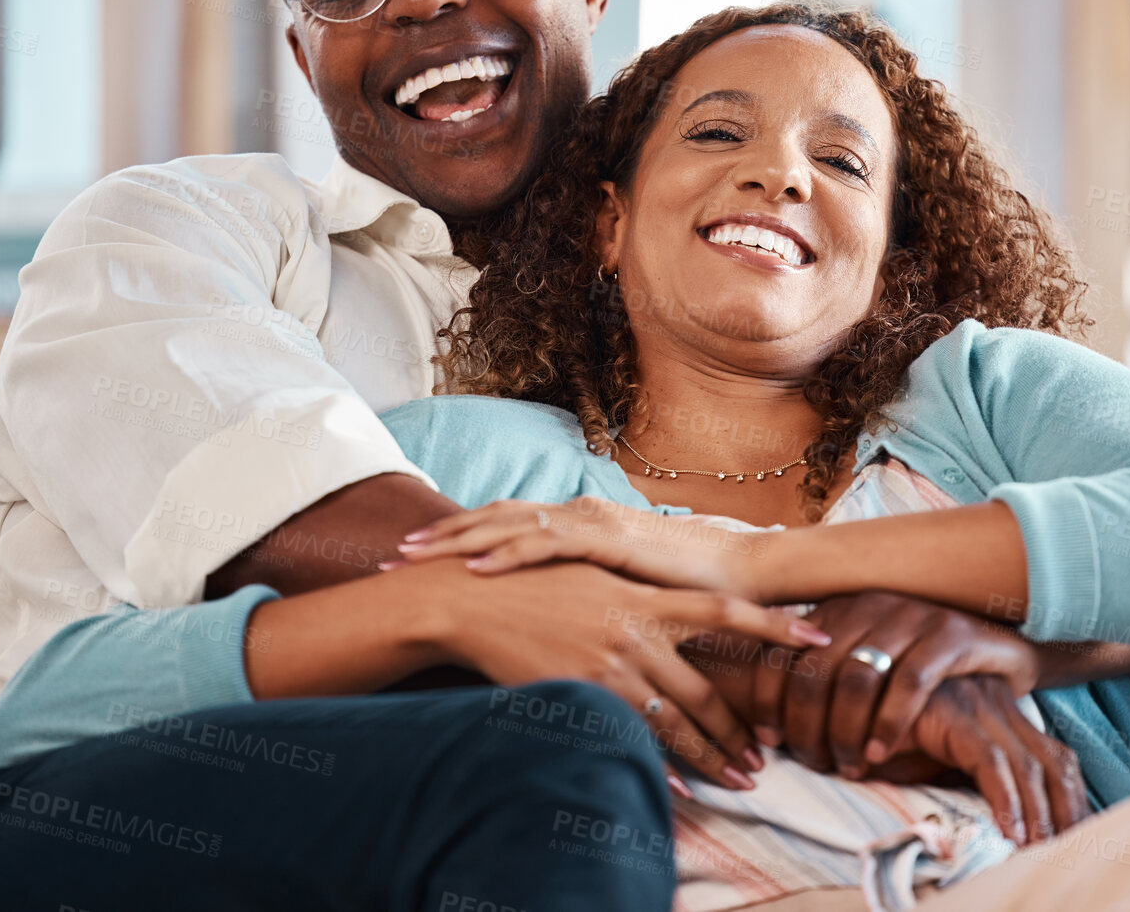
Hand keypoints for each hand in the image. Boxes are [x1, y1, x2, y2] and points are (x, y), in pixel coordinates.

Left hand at [396, 496, 770, 595]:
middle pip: (493, 519)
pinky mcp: (608, 539)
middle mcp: (577, 514)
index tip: (414, 560)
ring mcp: (591, 523)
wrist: (737, 578)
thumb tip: (549, 614)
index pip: (504, 526)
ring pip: (508, 525)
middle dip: (440, 538)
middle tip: (392, 557)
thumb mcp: (617, 593)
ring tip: (415, 557)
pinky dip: (508, 553)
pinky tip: (476, 567)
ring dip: (458, 541)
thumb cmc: (682, 589)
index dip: (458, 539)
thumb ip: (582, 592)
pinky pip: (547, 544)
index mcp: (577, 524)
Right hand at [436, 560, 829, 791]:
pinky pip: (632, 739)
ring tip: (740, 778)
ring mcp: (611, 667)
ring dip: (711, 755)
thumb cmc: (533, 579)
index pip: (725, 611)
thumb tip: (671, 604)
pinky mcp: (583, 693)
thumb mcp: (593, 573)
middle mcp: (637, 633)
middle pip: (706, 689)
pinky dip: (660, 766)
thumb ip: (637, 592)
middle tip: (765, 755)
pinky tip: (682, 788)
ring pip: (676, 721)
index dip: (774, 626)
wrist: (474, 595)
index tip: (816, 639)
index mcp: (646, 598)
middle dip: (739, 728)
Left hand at [749, 592, 1043, 779]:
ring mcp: (910, 615)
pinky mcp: (949, 634)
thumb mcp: (864, 665)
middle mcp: (868, 604)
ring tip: (848, 766)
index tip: (768, 740)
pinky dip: (889, 723)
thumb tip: (768, 723)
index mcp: (837, 608)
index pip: (782, 650)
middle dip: (805, 724)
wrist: (997, 647)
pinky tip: (879, 752)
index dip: (768, 698)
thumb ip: (823, 679)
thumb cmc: (919, 666)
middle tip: (813, 763)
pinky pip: (909, 682)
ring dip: (844, 730)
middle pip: (814, 669)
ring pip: (857, 678)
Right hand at [879, 675, 1089, 845]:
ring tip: (1041, 853)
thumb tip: (1000, 825)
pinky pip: (989, 760)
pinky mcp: (950, 712)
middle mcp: (996, 702)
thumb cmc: (882, 735)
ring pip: (1029, 765)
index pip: (1054, 758)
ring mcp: (976, 703)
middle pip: (1053, 762)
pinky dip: (1004, 799)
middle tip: (1071, 854)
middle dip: (1068, 812)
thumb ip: (964, 777)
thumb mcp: (934, 760)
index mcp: (1001, 710)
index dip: (1072, 799)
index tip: (1079, 838)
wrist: (841, 701)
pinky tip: (1010, 832)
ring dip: (1040, 814)